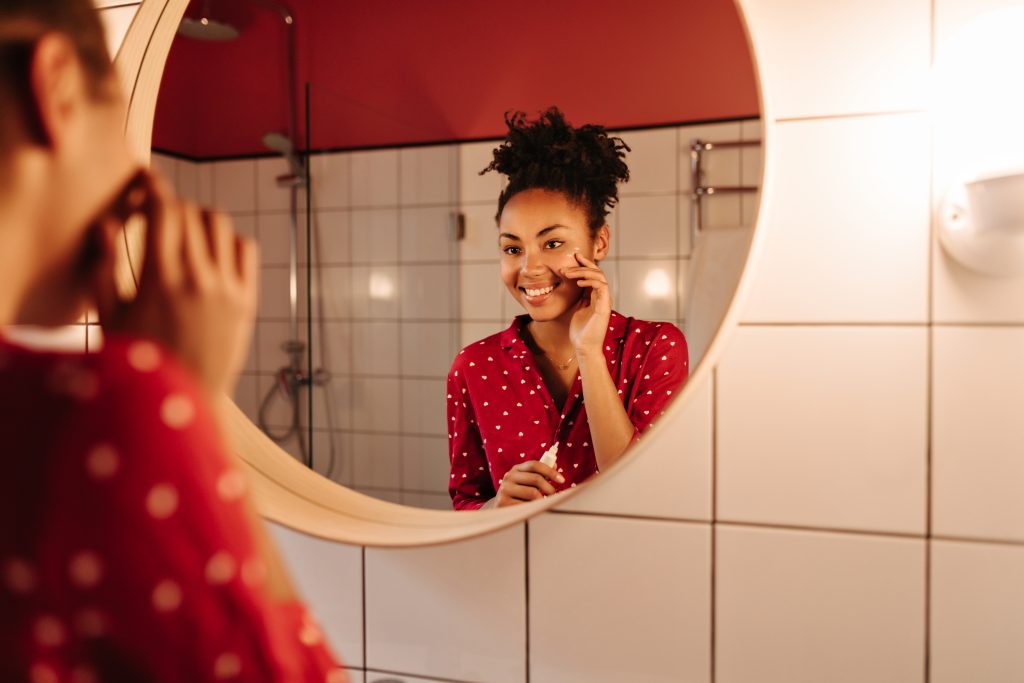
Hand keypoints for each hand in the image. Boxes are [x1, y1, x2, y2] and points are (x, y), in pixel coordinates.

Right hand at [91, 170, 257, 397]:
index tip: (146, 179)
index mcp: (161, 279)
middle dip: (171, 204)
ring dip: (200, 218)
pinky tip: (212, 252)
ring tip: (185, 231)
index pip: (164, 210)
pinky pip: (246, 249)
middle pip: (190, 212)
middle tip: (157, 212)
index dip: (154, 186)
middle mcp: (199, 278)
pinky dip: (230, 241)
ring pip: (220, 224)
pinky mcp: (247, 301)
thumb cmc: (140, 359)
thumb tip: (105, 225)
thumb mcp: (111, 317)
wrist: (185, 398)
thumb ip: (106, 268)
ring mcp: (227, 289)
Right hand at [494, 461, 564, 506]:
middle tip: (555, 496)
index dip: (550, 471)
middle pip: (536, 478)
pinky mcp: (503, 502)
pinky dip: (534, 509)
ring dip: (543, 500)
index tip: (562, 480)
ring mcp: (505, 489)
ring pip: (533, 493)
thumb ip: (539, 474)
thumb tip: (555, 465)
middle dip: (550, 488)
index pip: (535, 465)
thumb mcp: (526, 482)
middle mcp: (509, 477)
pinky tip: (534, 510)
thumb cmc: (518, 495)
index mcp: (516, 469)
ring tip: (545, 504)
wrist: (499, 509)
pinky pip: (526, 505)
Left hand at [563, 253, 611, 354]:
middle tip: (566, 266)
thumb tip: (573, 282)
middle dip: (582, 266)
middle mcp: (602, 296)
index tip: (575, 256)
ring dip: (583, 272)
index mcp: (596, 296)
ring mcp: (604, 301)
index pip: (593, 275)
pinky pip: (601, 287)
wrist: (584, 347)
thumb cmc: (580, 330)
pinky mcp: (604, 306)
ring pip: (599, 277)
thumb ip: (579, 296)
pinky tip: (578, 282)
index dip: (585, 264)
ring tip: (569, 273)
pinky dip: (590, 280)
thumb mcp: (577, 308)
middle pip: (597, 272)